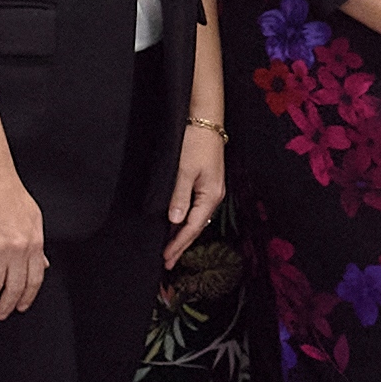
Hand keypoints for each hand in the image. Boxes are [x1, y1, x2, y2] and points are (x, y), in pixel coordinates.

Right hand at [0, 170, 49, 322]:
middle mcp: (18, 249)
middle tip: (1, 313)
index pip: (35, 279)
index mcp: (34, 243)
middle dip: (8, 305)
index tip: (21, 306)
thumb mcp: (34, 220)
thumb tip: (44, 264)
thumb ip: (38, 245)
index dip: (28, 297)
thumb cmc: (12, 196)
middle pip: (15, 287)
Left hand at [163, 122, 227, 262]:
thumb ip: (179, 196)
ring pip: (196, 219)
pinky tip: (177, 226)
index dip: (178, 243)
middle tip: (167, 262)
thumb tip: (175, 221)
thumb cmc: (195, 141)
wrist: (206, 119)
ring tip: (171, 249)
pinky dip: (186, 221)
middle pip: (196, 227)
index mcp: (211, 195)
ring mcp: (212, 189)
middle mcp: (214, 195)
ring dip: (183, 235)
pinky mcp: (207, 183)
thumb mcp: (184, 169)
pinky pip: (196, 210)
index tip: (166, 257)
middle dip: (181, 245)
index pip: (192, 227)